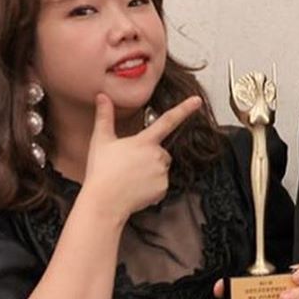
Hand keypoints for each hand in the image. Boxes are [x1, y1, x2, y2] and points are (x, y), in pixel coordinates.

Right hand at [83, 94, 202, 223]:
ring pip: (162, 167)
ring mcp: (162, 173)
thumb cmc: (101, 171)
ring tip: (131, 177)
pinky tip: (136, 189)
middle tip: (130, 164)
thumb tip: (102, 97)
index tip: (197, 101)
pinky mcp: (163, 189)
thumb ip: (105, 116)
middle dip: (150, 155)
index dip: (184, 109)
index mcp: (144, 141)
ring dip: (152, 170)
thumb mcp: (101, 140)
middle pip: (161, 151)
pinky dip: (152, 186)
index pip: (168, 121)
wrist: (105, 201)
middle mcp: (157, 155)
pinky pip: (161, 184)